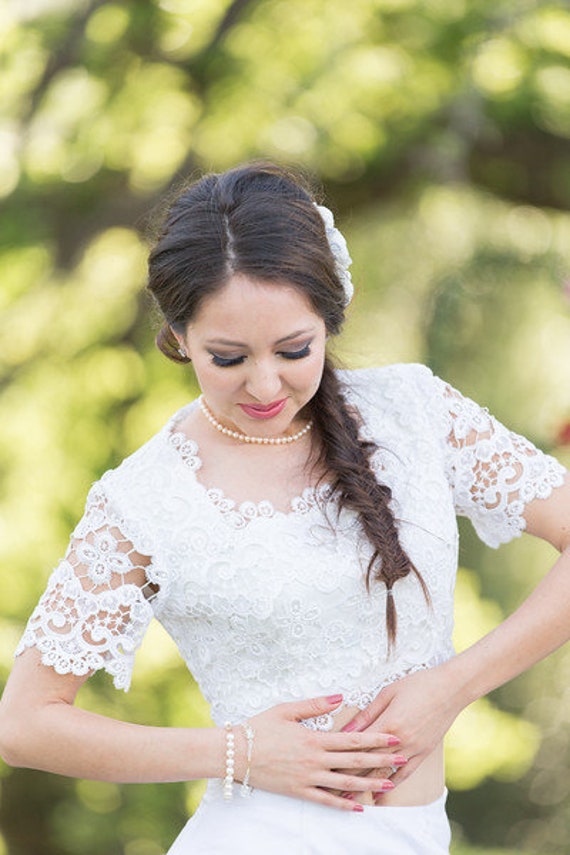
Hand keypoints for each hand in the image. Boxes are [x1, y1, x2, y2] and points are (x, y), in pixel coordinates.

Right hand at [242, 694, 403, 810]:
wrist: (235, 754)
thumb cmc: (259, 728)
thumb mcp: (286, 710)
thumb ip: (314, 705)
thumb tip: (340, 696)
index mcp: (314, 738)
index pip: (352, 739)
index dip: (376, 738)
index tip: (395, 737)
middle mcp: (314, 760)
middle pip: (354, 761)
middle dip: (381, 761)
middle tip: (403, 759)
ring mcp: (308, 778)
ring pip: (345, 783)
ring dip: (370, 784)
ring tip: (390, 784)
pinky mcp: (298, 792)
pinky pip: (326, 801)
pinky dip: (344, 804)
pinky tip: (360, 807)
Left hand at [340, 664, 464, 789]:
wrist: (450, 688)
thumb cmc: (417, 684)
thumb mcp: (388, 693)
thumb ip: (367, 714)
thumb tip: (347, 729)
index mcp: (388, 724)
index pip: (358, 746)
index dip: (339, 757)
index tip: (323, 767)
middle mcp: (400, 742)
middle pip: (368, 764)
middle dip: (347, 778)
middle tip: (328, 790)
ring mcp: (413, 749)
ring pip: (384, 773)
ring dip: (365, 787)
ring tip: (348, 800)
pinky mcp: (423, 753)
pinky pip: (405, 775)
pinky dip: (391, 786)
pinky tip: (380, 796)